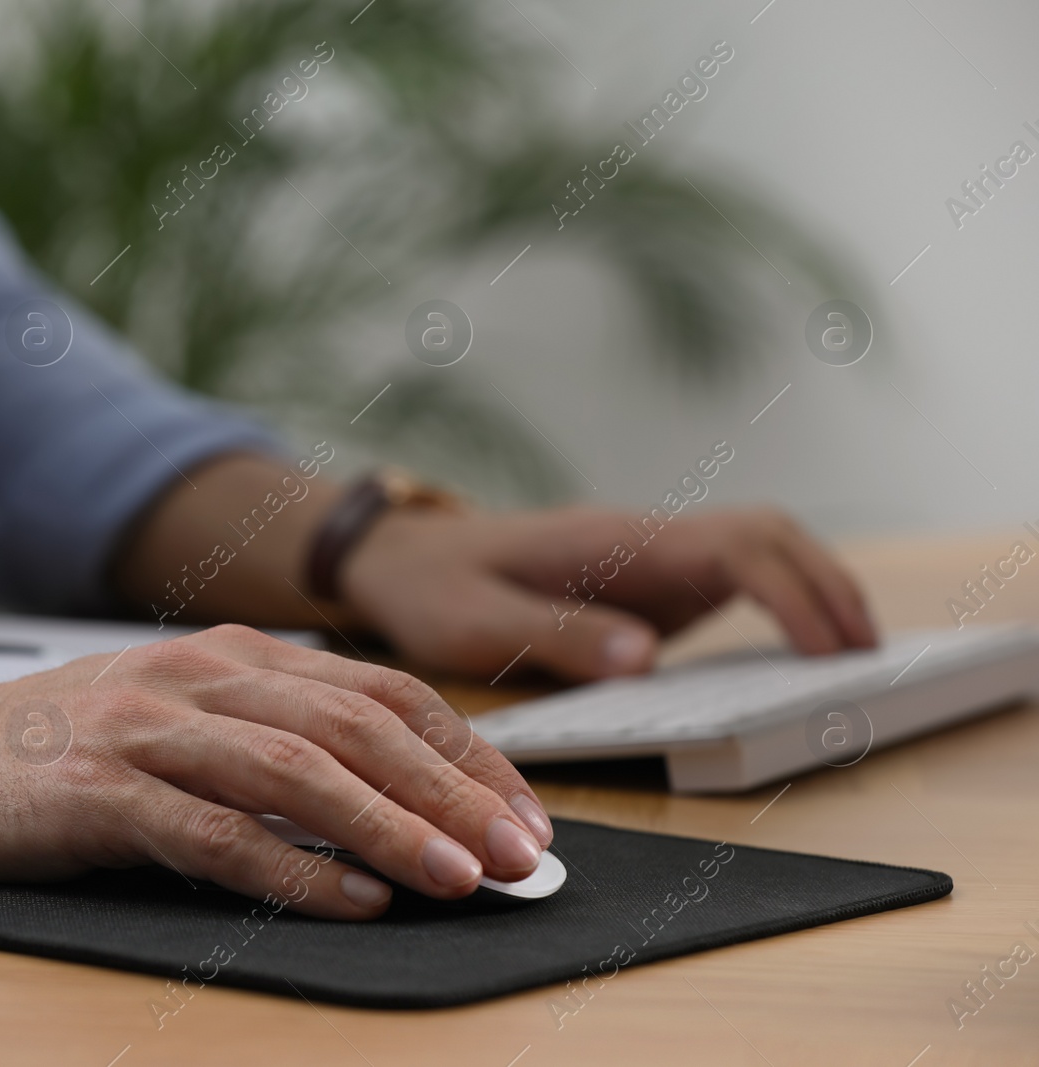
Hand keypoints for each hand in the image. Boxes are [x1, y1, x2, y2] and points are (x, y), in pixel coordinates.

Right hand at [0, 624, 552, 919]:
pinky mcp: (95, 789)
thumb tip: (403, 813)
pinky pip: (212, 831)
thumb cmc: (60, 752)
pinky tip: (349, 899)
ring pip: (295, 770)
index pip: (381, 694)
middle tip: (523, 853)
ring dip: (389, 826)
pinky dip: (290, 867)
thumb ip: (278, 747)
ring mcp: (145, 727)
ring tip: (459, 876)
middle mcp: (199, 677)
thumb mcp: (183, 725)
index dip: (466, 753)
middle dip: (453, 790)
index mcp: (234, 657)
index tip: (526, 815)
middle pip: (356, 726)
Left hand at [339, 506, 876, 679]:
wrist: (400, 557)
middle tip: (864, 656)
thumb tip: (648, 658)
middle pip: (765, 533)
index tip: (824, 649)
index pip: (731, 547)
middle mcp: (641, 539)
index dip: (790, 594)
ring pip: (758, 546)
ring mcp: (647, 555)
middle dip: (826, 584)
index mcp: (609, 543)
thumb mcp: (475, 623)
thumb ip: (557, 637)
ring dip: (813, 586)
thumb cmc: (432, 589)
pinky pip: (731, 576)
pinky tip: (797, 648)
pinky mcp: (644, 580)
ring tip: (852, 654)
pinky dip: (780, 601)